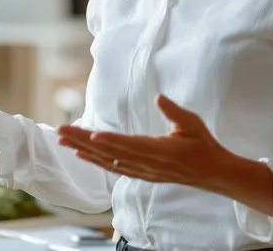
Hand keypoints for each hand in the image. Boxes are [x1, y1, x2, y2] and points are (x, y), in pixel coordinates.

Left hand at [56, 94, 231, 190]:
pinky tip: (82, 154)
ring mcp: (142, 171)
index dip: (109, 142)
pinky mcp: (141, 174)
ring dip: (83, 151)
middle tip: (60, 132)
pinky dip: (96, 161)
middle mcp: (146, 164)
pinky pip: (113, 168)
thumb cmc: (202, 145)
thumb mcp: (193, 124)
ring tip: (63, 141)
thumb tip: (159, 97)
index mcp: (159, 151)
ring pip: (107, 161)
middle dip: (83, 142)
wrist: (211, 173)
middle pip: (110, 153)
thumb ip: (174, 112)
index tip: (90, 136)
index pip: (129, 146)